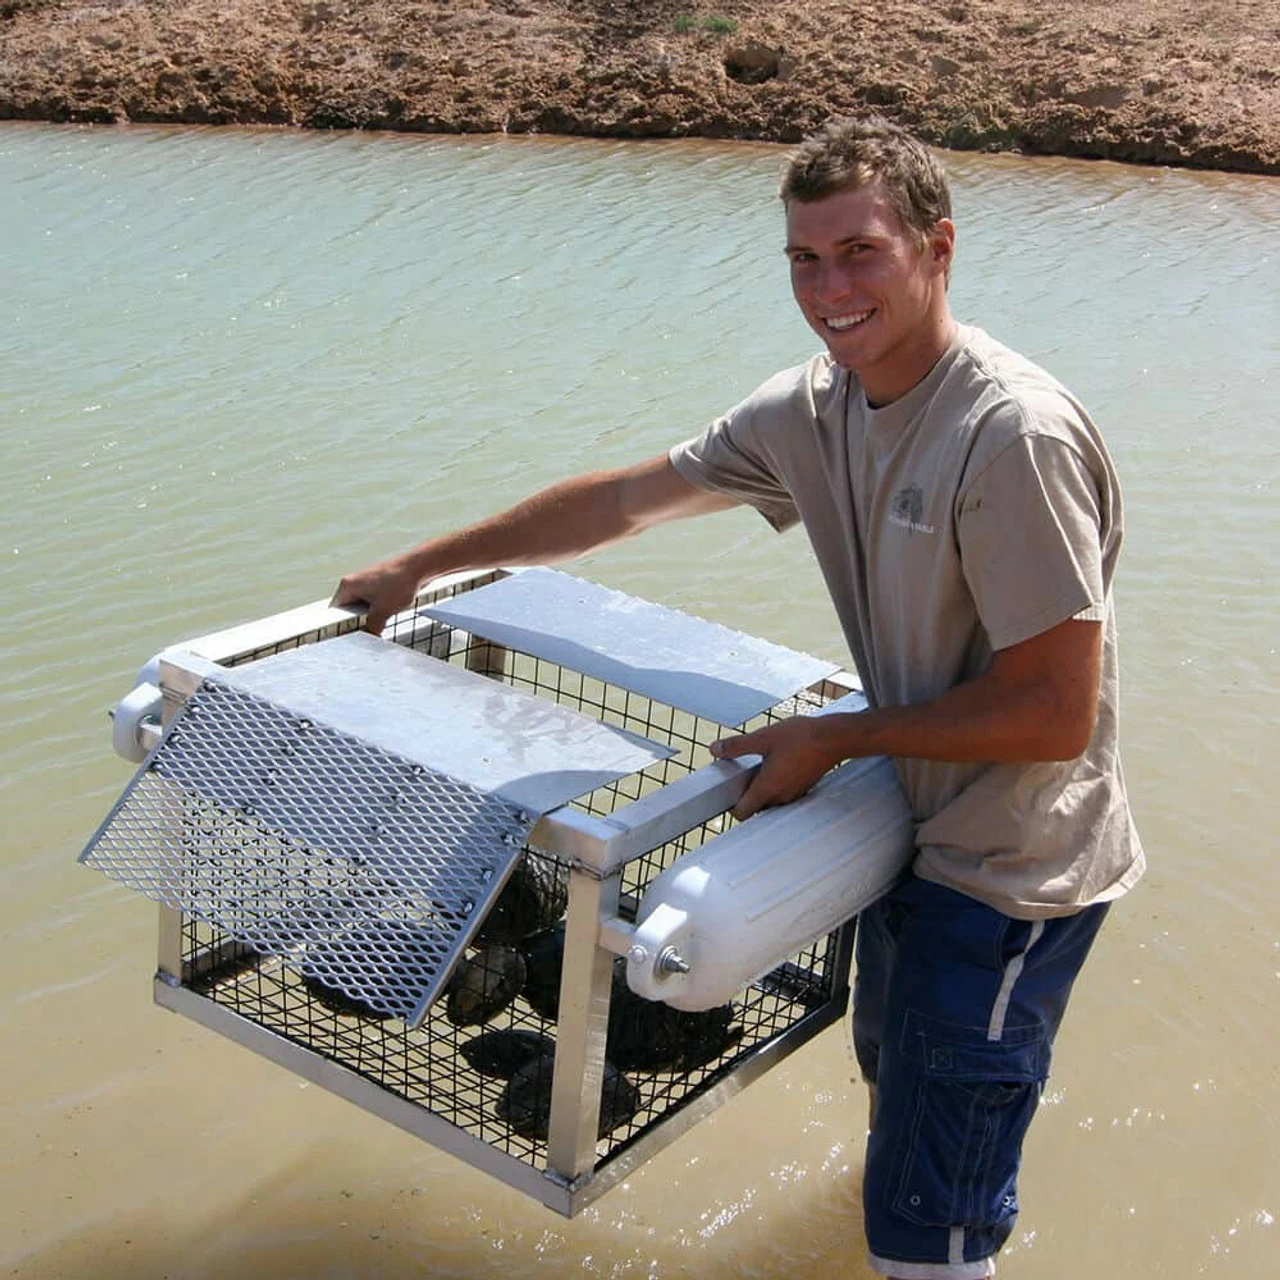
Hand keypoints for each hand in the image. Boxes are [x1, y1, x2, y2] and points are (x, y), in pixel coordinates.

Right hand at [331, 555, 423, 634]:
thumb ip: (372, 627)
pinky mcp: (378, 584)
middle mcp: (353, 582)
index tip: (345, 636)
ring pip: (363, 606)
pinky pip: (374, 601)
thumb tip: (370, 636)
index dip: (342, 624)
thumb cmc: (399, 583)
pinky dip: (380, 609)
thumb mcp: (383, 611)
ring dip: (372, 616)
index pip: (335, 610)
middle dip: (359, 621)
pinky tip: (389, 612)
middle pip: (349, 609)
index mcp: (347, 586)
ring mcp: (366, 582)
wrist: (418, 567)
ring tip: (382, 619)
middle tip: (367, 632)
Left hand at [710, 715, 843, 819]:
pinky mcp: (803, 788)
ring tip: (759, 766)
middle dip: (746, 795)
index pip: (742, 814)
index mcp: (767, 788)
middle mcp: (780, 797)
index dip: (731, 806)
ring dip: (762, 789)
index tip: (727, 791)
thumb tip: (715, 749)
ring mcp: (793, 794)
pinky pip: (783, 793)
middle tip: (741, 774)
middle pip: (755, 808)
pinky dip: (776, 784)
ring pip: (770, 801)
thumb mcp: (763, 737)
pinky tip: (778, 764)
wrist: (834, 738)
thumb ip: (737, 746)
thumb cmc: (801, 737)